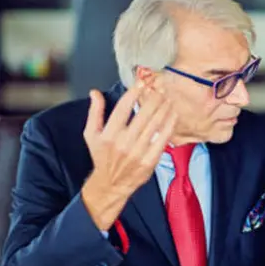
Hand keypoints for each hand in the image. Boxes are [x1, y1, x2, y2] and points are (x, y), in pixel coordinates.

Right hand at [81, 80, 176, 229]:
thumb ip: (94, 112)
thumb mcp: (92, 134)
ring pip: (155, 125)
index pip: (123, 108)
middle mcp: (123, 142)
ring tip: (168, 98)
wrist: (111, 183)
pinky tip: (173, 115)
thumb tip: (94, 92)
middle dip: (154, 98)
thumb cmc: (102, 156)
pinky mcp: (150, 160)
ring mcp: (138, 152)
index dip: (134, 93)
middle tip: (160, 88)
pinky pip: (163, 139)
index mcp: (108, 134)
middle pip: (143, 114)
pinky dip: (169, 125)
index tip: (142, 82)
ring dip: (164, 109)